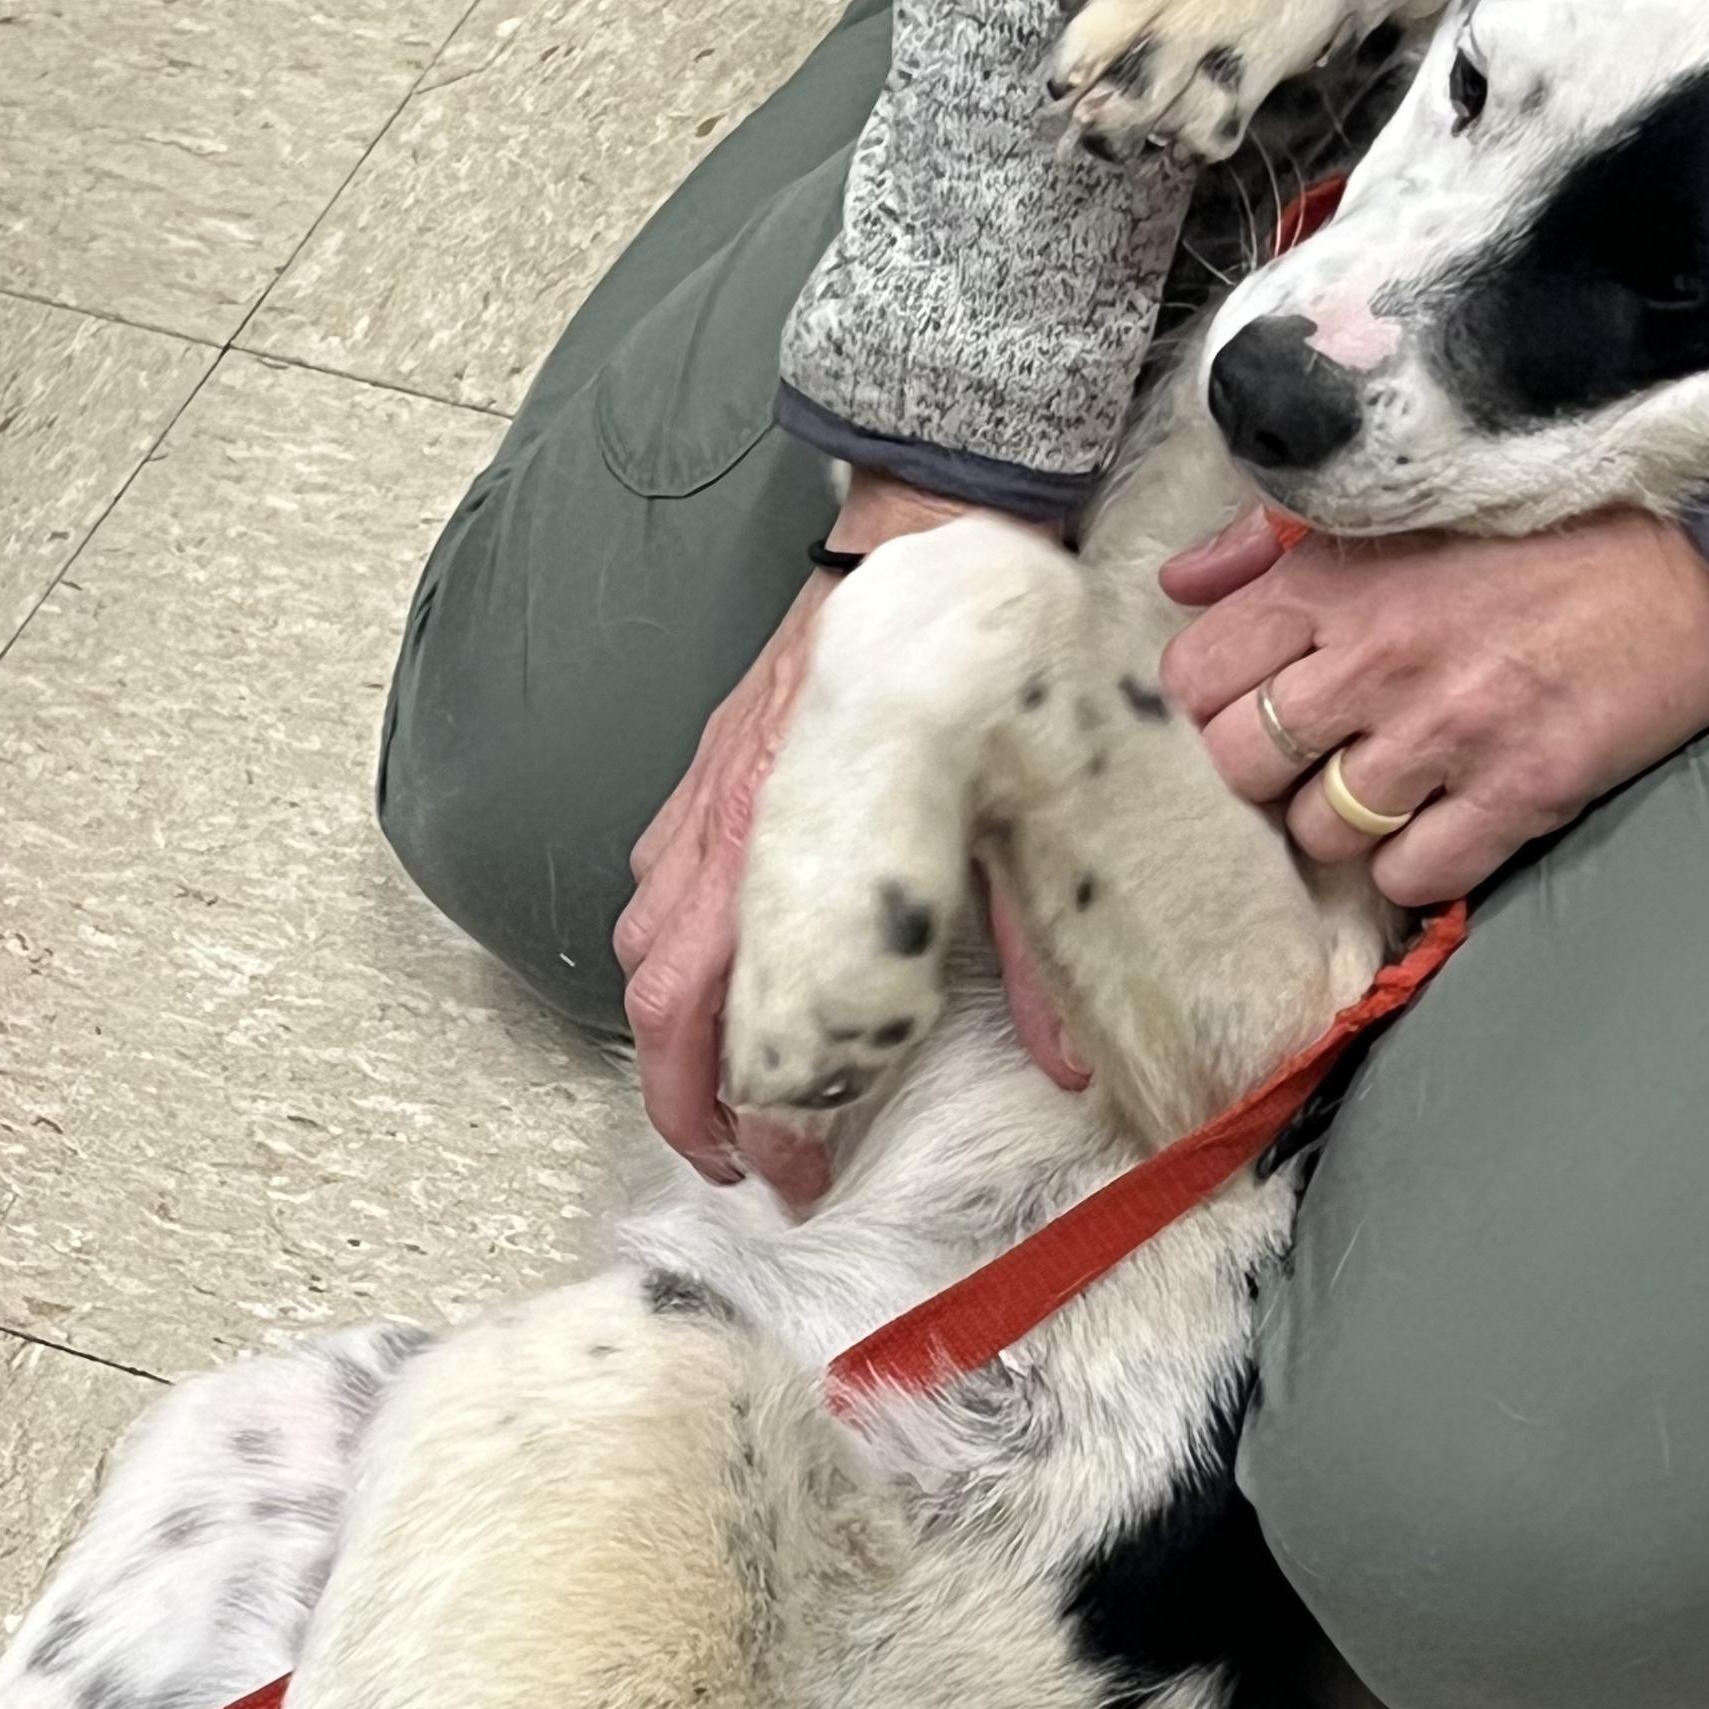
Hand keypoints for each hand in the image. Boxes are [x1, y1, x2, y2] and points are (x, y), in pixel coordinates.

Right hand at [614, 474, 1087, 1208]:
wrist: (923, 535)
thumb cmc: (969, 674)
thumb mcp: (1020, 824)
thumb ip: (1025, 947)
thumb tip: (1065, 1067)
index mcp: (802, 859)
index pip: (751, 1029)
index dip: (768, 1122)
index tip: (801, 1174)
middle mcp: (734, 840)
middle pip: (664, 1013)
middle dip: (686, 1109)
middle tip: (738, 1163)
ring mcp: (707, 805)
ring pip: (644, 952)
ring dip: (666, 1036)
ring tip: (713, 1088)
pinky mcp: (705, 771)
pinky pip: (652, 884)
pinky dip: (662, 951)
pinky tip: (699, 971)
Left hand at [1159, 504, 1708, 907]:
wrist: (1701, 565)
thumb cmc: (1543, 537)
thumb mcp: (1398, 515)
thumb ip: (1271, 551)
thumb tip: (1179, 589)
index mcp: (1337, 578)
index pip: (1195, 676)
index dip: (1207, 707)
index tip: (1242, 709)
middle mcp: (1378, 657)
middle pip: (1239, 765)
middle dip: (1259, 775)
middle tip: (1305, 761)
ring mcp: (1448, 732)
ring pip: (1318, 831)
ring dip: (1338, 825)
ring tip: (1384, 789)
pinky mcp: (1518, 792)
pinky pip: (1410, 875)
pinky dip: (1414, 866)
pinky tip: (1442, 823)